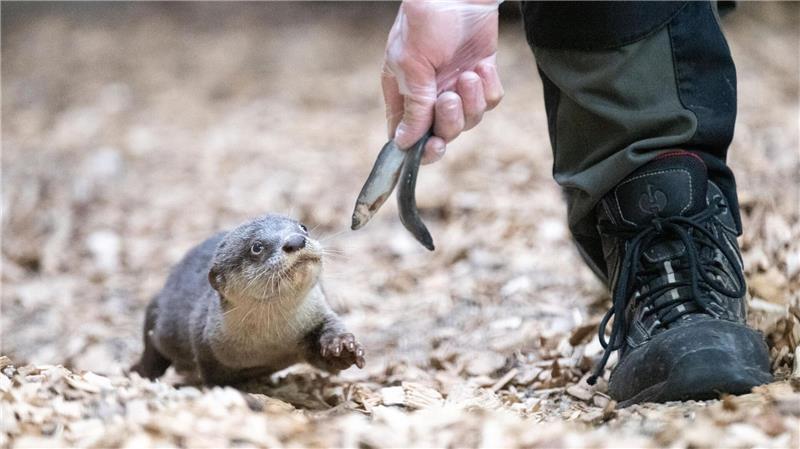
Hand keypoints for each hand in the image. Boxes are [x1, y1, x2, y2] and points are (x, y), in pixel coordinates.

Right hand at [382, 0, 502, 163]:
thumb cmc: (426, 21)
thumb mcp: (412, 65)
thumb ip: (413, 107)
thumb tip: (403, 143)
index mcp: (403, 93)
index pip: (407, 136)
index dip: (420, 149)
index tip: (434, 146)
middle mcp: (429, 96)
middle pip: (443, 134)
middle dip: (450, 121)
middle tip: (450, 98)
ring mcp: (456, 87)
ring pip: (469, 120)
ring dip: (471, 100)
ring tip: (468, 74)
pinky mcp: (481, 78)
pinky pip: (490, 101)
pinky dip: (488, 86)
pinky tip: (482, 65)